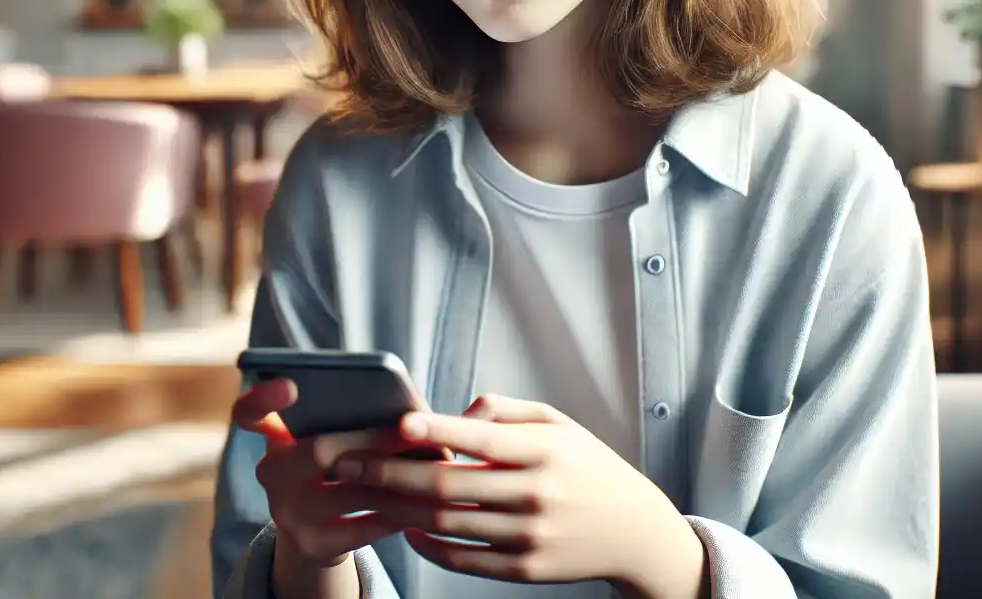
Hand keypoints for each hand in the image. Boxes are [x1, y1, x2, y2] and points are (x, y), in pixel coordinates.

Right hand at [231, 377, 419, 592]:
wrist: (319, 534)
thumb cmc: (338, 469)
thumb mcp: (333, 439)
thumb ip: (354, 416)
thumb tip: (416, 408)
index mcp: (274, 437)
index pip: (248, 412)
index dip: (263, 398)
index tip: (291, 384)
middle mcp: (271, 474)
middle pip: (318, 450)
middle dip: (372, 439)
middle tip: (411, 431)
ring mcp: (286, 513)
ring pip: (350, 490)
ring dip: (396, 477)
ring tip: (431, 464)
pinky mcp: (311, 545)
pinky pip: (364, 527)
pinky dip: (397, 513)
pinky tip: (420, 502)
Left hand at [331, 394, 707, 597]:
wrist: (634, 532)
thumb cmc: (587, 468)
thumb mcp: (559, 424)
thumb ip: (505, 411)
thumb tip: (454, 414)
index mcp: (546, 451)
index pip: (482, 437)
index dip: (438, 429)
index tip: (398, 422)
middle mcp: (536, 494)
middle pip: (448, 484)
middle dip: (389, 471)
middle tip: (347, 462)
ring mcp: (529, 536)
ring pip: (445, 521)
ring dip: (396, 506)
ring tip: (362, 491)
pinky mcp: (523, 569)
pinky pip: (461, 558)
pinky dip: (427, 543)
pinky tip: (406, 525)